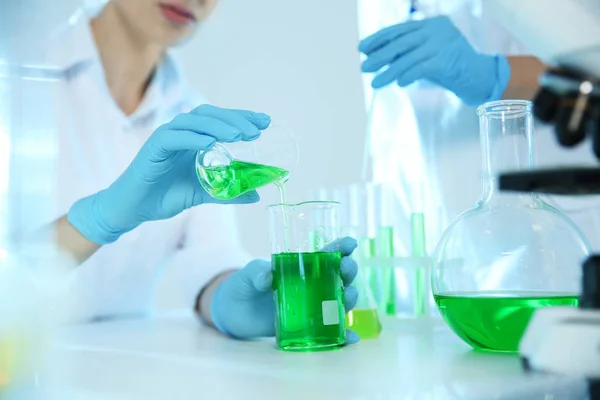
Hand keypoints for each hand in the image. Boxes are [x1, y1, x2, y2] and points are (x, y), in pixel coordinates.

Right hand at [68, 105, 270, 243]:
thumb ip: (228, 191)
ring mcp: (165, 137)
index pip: (220, 120)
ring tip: (240, 135)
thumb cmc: (165, 195)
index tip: (265, 121)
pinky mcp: (152, 147)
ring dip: (218, 126)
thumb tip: (256, 195)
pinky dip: (193, 138)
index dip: (242, 117)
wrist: (134, 208)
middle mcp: (180, 132)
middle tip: (257, 129)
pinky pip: (174, 137)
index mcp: (193, 138)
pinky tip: (211, 144)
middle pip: (209, 115)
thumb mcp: (204, 193)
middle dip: (235, 119)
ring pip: (193, 122)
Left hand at [211, 237, 359, 343]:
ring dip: (350, 299)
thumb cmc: (244, 285)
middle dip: (348, 271)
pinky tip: (351, 338)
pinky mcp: (307, 328)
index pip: (327, 255)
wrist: (233, 312)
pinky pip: (330, 332)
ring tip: (349, 296)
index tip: (351, 243)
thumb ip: (257, 273)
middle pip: (339, 277)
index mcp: (301, 268)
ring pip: (339, 302)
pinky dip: (343, 336)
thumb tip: (268, 276)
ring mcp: (311, 308)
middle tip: (347, 268)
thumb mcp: (248, 274)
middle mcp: (312, 286)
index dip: (341, 248)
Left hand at [358, 16, 510, 105]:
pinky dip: (408, 75)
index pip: (400, 29)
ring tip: (375, 83)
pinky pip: (421, 67)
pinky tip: (399, 83)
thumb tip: (377, 57)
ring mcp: (443, 43)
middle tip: (363, 66)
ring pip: (408, 57)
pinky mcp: (447, 59)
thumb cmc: (451, 68)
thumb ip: (408, 52)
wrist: (481, 77)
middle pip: (402, 41)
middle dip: (380, 55)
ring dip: (389, 71)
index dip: (379, 39)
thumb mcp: (427, 55)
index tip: (362, 48)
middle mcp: (437, 29)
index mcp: (431, 24)